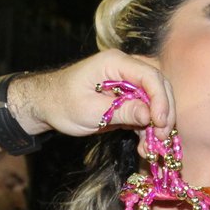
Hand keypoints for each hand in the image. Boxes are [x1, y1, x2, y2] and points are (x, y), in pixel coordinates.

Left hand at [8, 52, 175, 137]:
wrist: (46, 106)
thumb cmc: (61, 104)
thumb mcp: (90, 111)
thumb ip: (121, 111)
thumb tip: (149, 116)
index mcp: (115, 62)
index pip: (149, 75)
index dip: (160, 99)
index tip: (159, 122)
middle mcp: (125, 67)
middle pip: (158, 85)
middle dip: (164, 111)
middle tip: (162, 136)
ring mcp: (127, 82)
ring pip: (155, 99)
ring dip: (158, 123)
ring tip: (152, 147)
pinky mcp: (127, 97)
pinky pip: (145, 110)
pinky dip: (147, 128)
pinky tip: (144, 146)